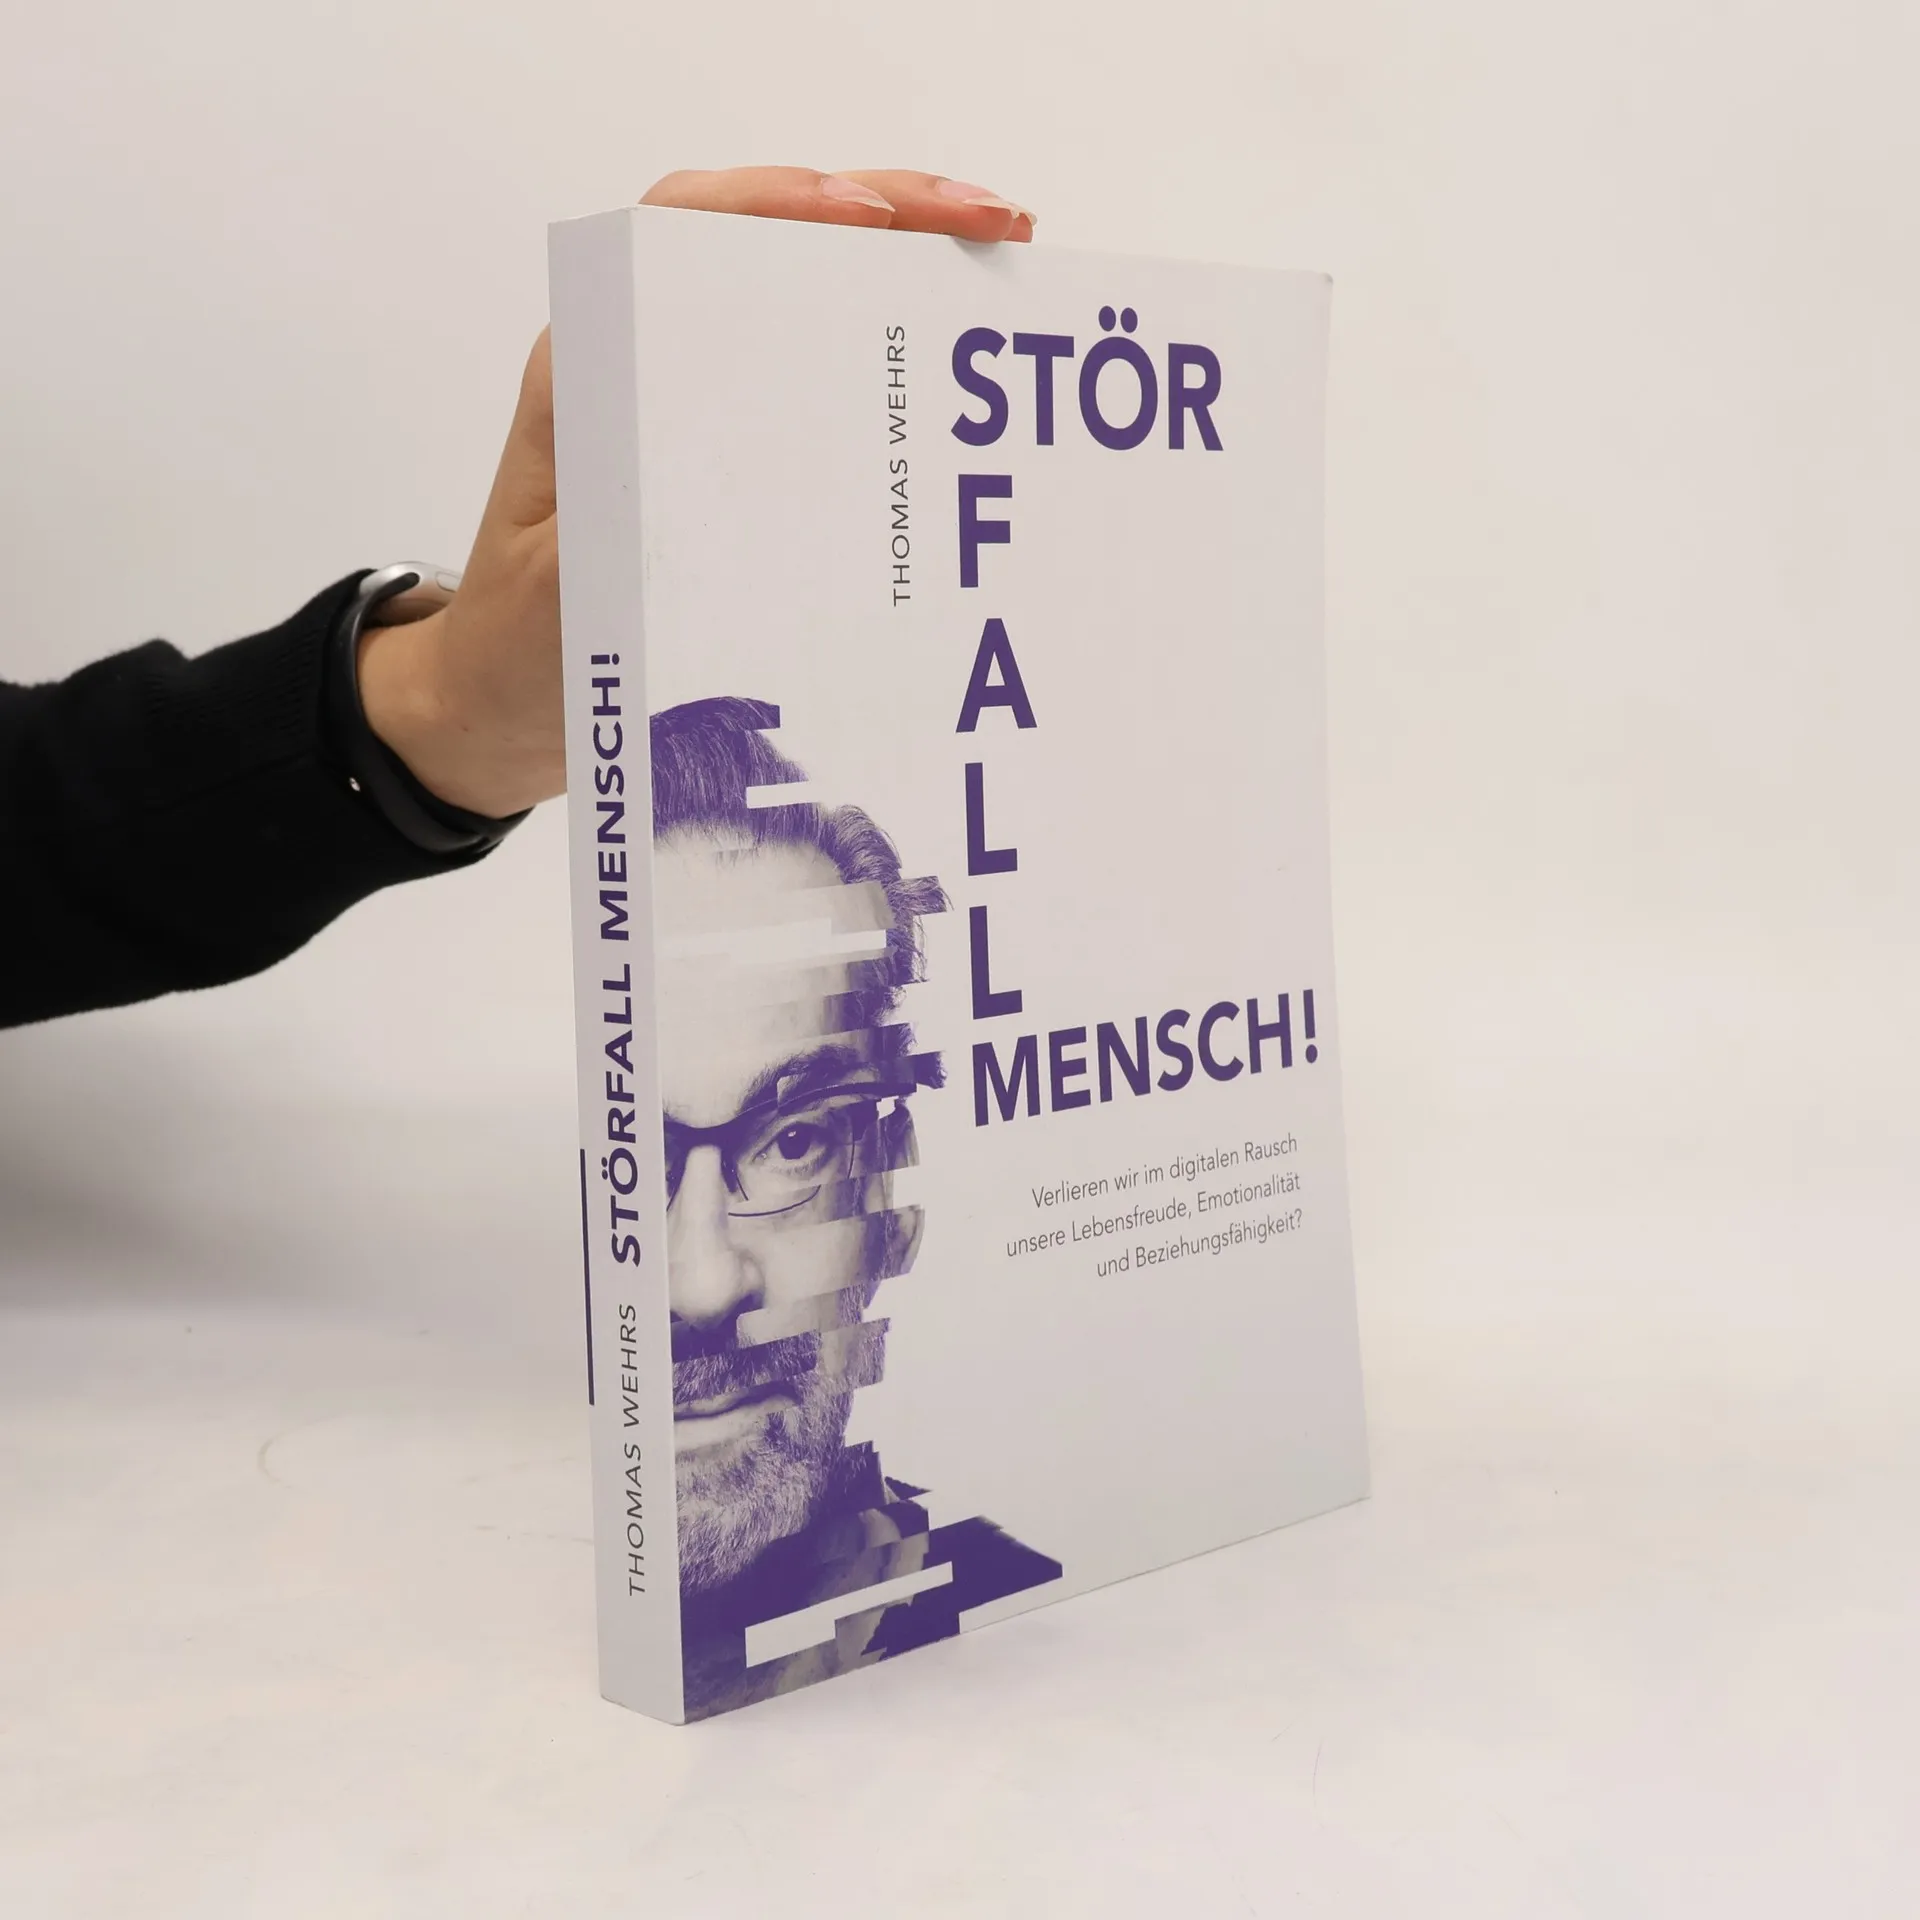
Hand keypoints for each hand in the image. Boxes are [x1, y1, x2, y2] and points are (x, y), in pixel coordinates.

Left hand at [359, 168, 1034, 819]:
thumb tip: (730, 479)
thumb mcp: (565, 598)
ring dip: (905, 277)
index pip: (684, 233)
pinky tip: (962, 374)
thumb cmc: (522, 651)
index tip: (872, 216)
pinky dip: (893, 364)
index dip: (782, 204)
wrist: (503, 710)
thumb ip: (627, 534)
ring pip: (806, 303)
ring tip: (1002, 267)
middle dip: (890, 218)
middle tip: (997, 227)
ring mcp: (694, 408)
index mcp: (591, 372)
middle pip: (770, 245)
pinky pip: (820, 381)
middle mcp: (646, 367)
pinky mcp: (732, 459)